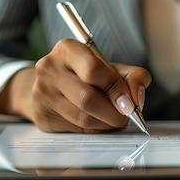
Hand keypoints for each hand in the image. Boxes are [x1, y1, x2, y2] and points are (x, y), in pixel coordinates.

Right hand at [0, 38, 151, 132]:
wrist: (50, 84)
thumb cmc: (84, 74)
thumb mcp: (110, 67)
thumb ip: (132, 77)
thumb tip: (136, 99)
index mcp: (67, 49)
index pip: (93, 71)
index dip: (116, 90)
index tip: (130, 104)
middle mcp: (50, 69)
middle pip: (87, 99)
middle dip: (113, 113)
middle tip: (126, 117)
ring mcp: (42, 93)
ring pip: (82, 118)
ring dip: (106, 123)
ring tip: (115, 119)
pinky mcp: (43, 116)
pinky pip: (75, 129)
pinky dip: (94, 129)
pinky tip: (99, 122)